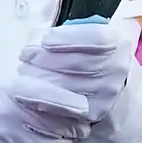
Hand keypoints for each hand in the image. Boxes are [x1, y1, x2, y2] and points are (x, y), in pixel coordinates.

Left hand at [11, 20, 134, 127]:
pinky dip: (41, 98)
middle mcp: (116, 68)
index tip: (45, 40)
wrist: (100, 84)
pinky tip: (26, 92)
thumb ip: (59, 30)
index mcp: (117, 42)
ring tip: (25, 71)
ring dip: (38, 78)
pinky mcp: (94, 112)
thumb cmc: (83, 53)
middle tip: (25, 56)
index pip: (96, 39)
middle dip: (45, 58)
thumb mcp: (77, 34)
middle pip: (77, 63)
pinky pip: (62, 106)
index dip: (68, 39)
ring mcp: (107, 93)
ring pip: (66, 85)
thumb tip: (35, 43)